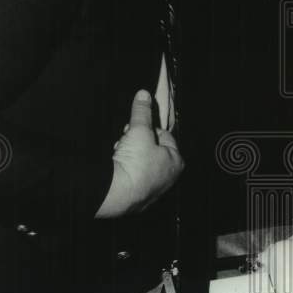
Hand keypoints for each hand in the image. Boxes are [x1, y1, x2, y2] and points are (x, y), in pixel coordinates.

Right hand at [95, 89, 183, 218]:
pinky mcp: (136, 198)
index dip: (148, 128)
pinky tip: (116, 167)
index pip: (165, 136)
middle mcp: (168, 178)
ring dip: (129, 155)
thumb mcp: (139, 130)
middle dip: (137, 142)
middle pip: (152, 150)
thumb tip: (144, 94)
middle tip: (126, 139)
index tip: (136, 127)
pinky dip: (124, 170)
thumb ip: (142, 112)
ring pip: (141, 164)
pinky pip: (131, 177)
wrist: (117, 193)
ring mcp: (152, 190)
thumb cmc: (136, 162)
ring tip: (119, 152)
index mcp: (176, 161)